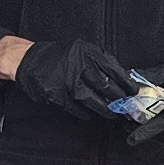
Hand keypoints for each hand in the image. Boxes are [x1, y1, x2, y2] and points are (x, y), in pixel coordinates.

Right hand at [13, 35, 141, 122]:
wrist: (29, 60)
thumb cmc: (58, 56)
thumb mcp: (80, 51)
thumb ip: (98, 62)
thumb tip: (121, 78)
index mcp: (87, 53)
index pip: (114, 69)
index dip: (126, 82)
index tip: (134, 91)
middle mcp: (79, 66)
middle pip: (106, 86)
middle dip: (119, 98)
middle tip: (126, 105)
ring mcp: (68, 82)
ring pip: (94, 100)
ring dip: (106, 109)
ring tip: (112, 113)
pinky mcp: (59, 95)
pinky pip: (77, 108)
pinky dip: (87, 113)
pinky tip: (91, 113)